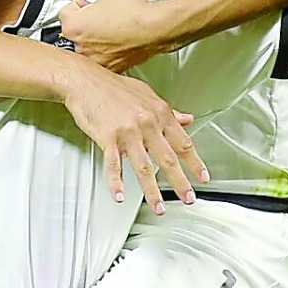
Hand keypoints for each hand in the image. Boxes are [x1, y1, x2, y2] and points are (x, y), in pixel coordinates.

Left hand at [58, 0, 180, 69]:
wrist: (155, 28)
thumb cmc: (132, 11)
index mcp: (73, 28)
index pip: (65, 12)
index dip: (79, 4)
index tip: (88, 3)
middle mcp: (81, 48)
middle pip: (75, 31)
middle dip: (86, 22)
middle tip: (102, 14)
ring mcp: (97, 60)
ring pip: (89, 46)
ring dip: (96, 37)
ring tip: (113, 26)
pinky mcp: (113, 68)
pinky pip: (104, 57)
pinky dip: (109, 49)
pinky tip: (120, 38)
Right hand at [60, 62, 207, 211]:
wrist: (84, 80)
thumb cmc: (112, 87)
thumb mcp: (146, 94)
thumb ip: (168, 110)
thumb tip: (187, 119)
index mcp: (159, 113)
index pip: (183, 142)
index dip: (195, 162)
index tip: (203, 177)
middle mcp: (147, 123)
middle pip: (168, 159)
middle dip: (180, 182)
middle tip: (188, 198)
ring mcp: (127, 131)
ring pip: (144, 167)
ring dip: (152, 191)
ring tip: (159, 207)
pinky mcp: (108, 137)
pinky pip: (114, 165)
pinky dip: (116, 182)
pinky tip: (119, 195)